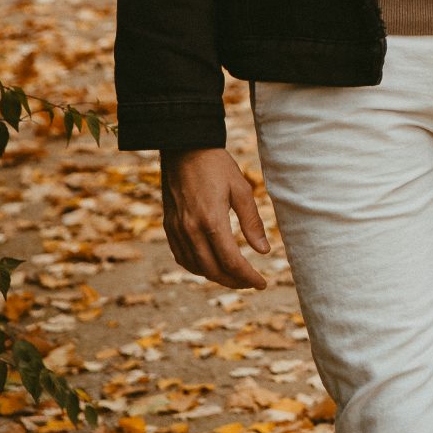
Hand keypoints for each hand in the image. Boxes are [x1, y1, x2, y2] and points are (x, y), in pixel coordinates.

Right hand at [160, 148, 271, 288]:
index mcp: (212, 221)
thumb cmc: (216, 166)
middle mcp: (191, 230)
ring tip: (235, 275)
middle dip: (234, 281)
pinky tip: (211, 265)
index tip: (262, 283)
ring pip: (197, 267)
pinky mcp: (169, 227)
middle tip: (251, 282)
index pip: (231, 261)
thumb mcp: (241, 189)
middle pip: (213, 270)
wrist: (184, 149)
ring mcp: (177, 230)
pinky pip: (182, 258)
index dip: (248, 277)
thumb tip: (263, 251)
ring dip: (217, 276)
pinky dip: (198, 267)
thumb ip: (252, 222)